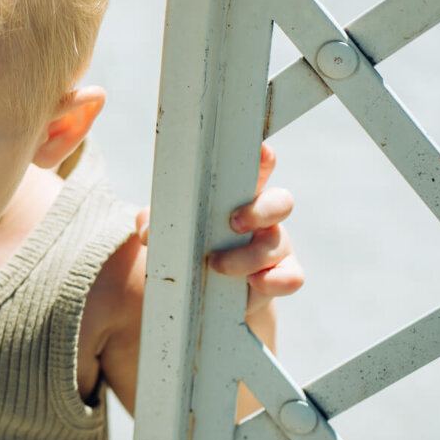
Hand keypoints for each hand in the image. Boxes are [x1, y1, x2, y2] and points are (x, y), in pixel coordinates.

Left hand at [135, 144, 303, 314]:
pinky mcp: (279, 275)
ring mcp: (274, 246)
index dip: (263, 158)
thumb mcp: (168, 231)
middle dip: (260, 211)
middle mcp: (261, 217)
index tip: (262, 152)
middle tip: (233, 223)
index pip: (256, 168)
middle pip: (280, 202)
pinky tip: (254, 283)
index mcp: (235, 195)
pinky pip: (293, 276)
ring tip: (217, 266)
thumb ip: (154, 223)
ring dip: (247, 257)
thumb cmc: (187, 244)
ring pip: (278, 244)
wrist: (201, 287)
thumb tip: (147, 229)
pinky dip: (276, 281)